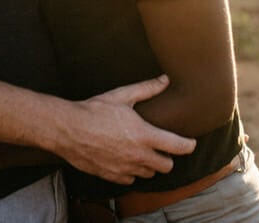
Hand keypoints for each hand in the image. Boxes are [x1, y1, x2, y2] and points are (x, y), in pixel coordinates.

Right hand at [54, 75, 196, 184]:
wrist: (68, 129)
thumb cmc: (94, 110)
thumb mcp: (122, 95)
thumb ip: (147, 88)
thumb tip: (165, 79)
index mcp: (144, 135)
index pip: (178, 147)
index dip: (188, 145)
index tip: (190, 143)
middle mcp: (138, 156)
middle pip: (166, 166)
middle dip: (168, 157)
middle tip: (162, 146)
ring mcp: (125, 168)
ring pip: (149, 174)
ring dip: (150, 165)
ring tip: (142, 152)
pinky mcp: (112, 176)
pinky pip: (130, 180)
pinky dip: (132, 172)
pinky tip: (126, 159)